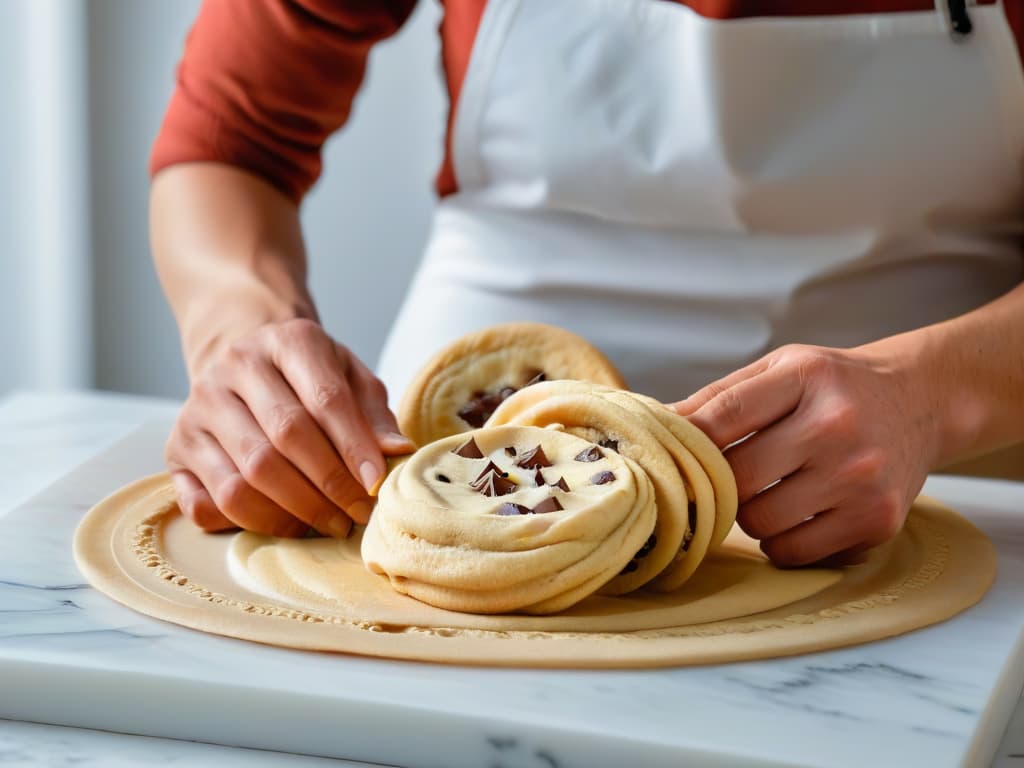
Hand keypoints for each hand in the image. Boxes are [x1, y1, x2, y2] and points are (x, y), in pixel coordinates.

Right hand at [165, 319, 414, 537]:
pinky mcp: (176, 449)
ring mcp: (198, 409)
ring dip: (293, 513)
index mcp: (288, 341)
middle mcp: (235, 368)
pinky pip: (207, 504)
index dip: (353, 448)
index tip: (377, 485)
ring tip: (328, 523)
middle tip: (357, 514)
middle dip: (328, 486)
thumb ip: (374, 415)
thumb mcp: (350, 378)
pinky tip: (282, 522)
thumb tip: (398, 453)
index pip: (325, 399)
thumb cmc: (309, 377)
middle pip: (284, 440)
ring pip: (245, 479)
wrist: (244, 359)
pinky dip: (246, 524)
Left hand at [671, 343, 939, 566]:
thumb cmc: (836, 387)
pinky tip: (794, 515)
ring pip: (760, 523)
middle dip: (719, 484)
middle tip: (724, 478)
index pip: (724, 415)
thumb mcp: (782, 369)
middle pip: (737, 479)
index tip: (665, 456)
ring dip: (749, 515)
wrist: (924, 401)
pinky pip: (795, 552)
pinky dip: (780, 542)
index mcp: (806, 377)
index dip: (685, 441)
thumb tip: (655, 428)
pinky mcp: (877, 520)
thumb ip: (720, 397)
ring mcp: (861, 477)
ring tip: (766, 492)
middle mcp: (837, 426)